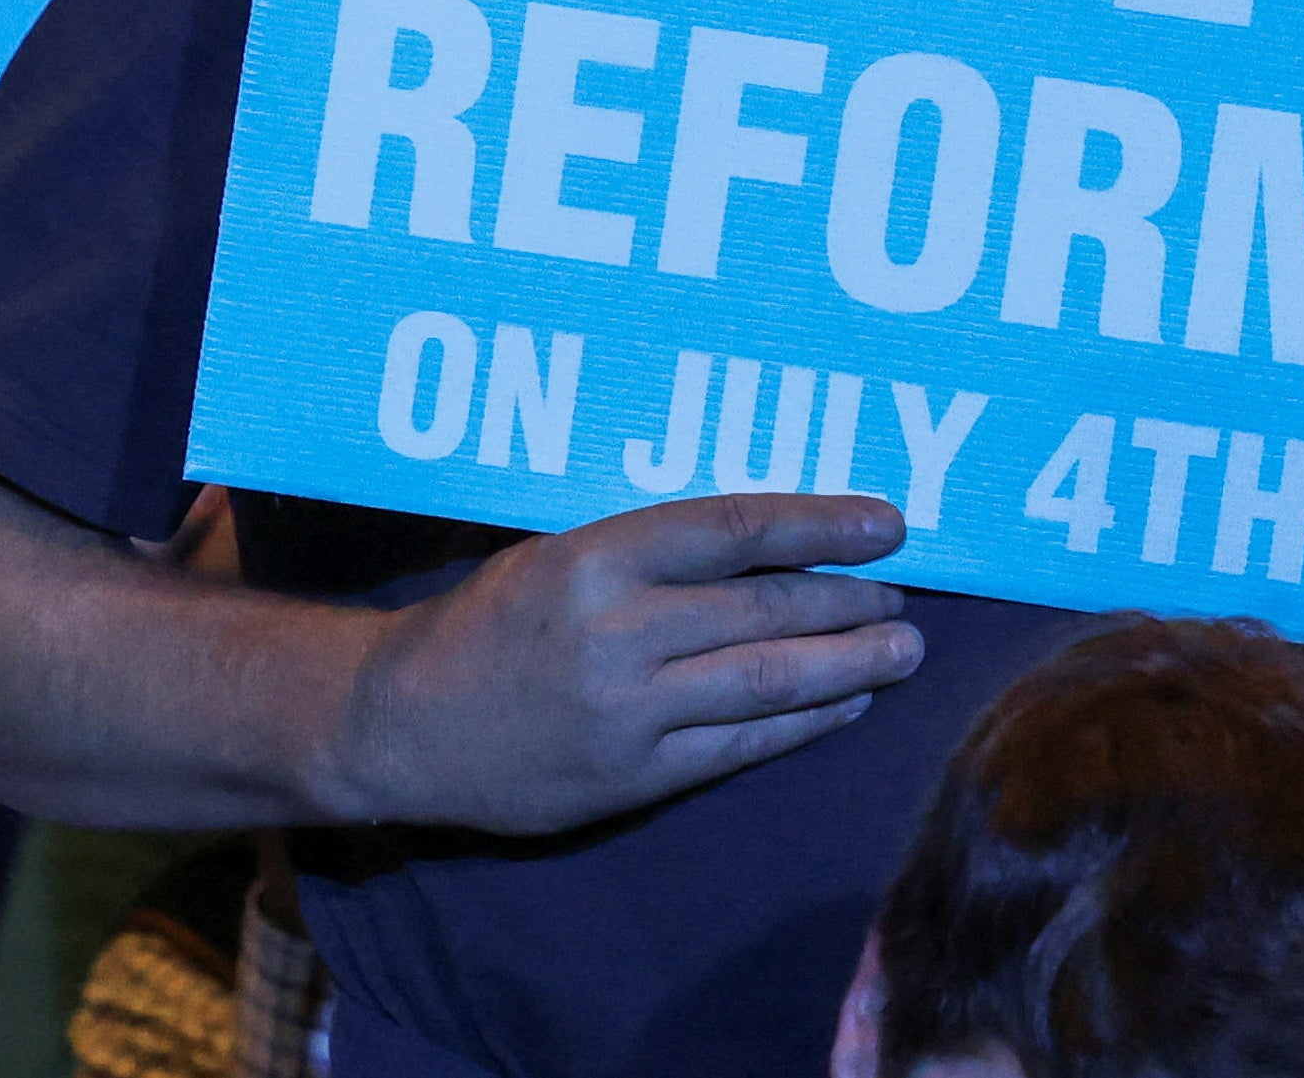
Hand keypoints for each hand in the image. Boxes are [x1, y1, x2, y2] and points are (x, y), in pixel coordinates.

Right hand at [330, 493, 921, 833]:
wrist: (400, 725)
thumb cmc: (490, 622)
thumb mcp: (560, 553)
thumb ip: (655, 549)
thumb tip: (776, 539)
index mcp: (597, 560)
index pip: (739, 529)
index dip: (825, 524)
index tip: (891, 525)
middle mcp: (618, 633)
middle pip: (770, 610)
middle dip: (852, 603)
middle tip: (903, 597)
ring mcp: (627, 713)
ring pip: (768, 682)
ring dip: (850, 665)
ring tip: (903, 650)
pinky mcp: (630, 779)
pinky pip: (739, 746)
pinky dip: (802, 723)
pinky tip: (844, 704)